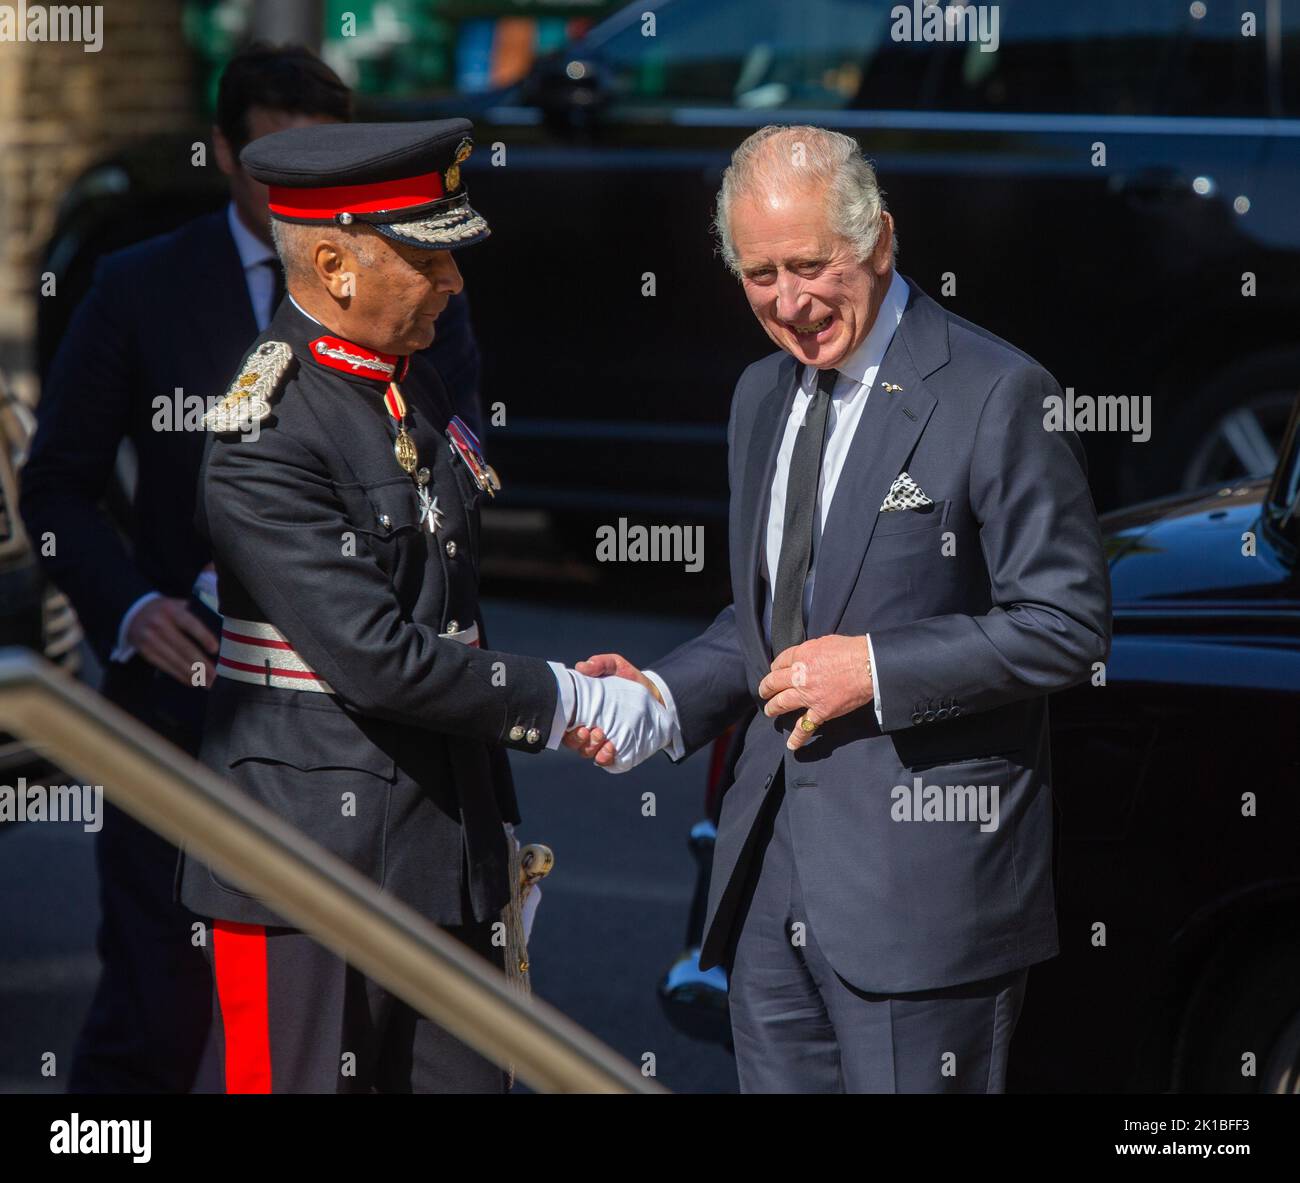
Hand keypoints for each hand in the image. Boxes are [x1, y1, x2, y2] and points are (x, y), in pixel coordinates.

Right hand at [126, 597, 219, 687]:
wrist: (134, 612)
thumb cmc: (166, 611)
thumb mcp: (178, 605)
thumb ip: (195, 615)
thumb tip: (220, 636)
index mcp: (171, 609)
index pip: (190, 624)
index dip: (203, 637)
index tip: (215, 649)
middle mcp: (159, 624)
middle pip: (184, 647)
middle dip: (202, 663)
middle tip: (216, 675)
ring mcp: (149, 638)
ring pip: (174, 659)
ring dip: (193, 673)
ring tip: (207, 682)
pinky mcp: (144, 651)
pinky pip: (164, 665)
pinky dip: (179, 675)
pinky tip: (191, 681)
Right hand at [567, 652, 662, 765]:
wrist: (656, 695)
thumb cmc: (630, 680)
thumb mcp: (617, 666)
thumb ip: (601, 663)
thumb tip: (581, 666)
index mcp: (582, 710)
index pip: (563, 723)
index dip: (563, 727)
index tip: (578, 723)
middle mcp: (588, 728)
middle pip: (572, 742)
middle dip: (578, 740)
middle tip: (593, 730)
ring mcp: (601, 741)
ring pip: (586, 752)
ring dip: (591, 748)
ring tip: (604, 738)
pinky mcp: (616, 751)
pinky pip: (605, 761)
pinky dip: (604, 758)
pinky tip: (612, 749)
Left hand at [758, 635, 873, 750]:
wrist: (869, 666)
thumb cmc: (852, 650)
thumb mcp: (825, 641)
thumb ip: (811, 651)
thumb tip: (807, 657)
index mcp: (801, 655)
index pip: (780, 662)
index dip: (776, 668)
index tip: (776, 671)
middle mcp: (800, 675)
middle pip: (774, 682)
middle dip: (766, 688)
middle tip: (764, 691)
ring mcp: (808, 695)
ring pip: (782, 703)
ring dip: (773, 708)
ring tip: (769, 711)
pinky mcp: (821, 711)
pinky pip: (805, 726)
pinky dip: (797, 737)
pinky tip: (791, 744)